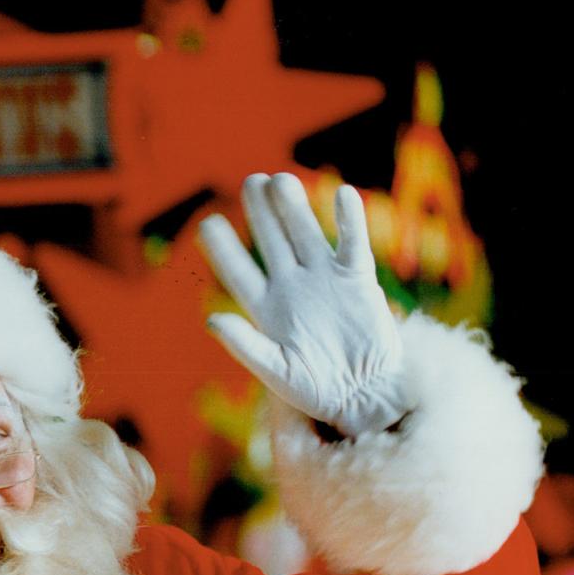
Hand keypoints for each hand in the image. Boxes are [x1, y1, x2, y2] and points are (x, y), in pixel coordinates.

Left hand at [198, 172, 410, 437]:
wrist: (365, 394)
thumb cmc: (315, 388)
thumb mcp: (275, 371)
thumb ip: (245, 345)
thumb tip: (212, 320)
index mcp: (264, 307)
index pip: (238, 271)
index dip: (223, 248)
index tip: (208, 223)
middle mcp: (291, 285)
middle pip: (271, 241)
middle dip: (260, 213)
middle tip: (250, 182)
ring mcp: (324, 279)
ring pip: (305, 234)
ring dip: (294, 208)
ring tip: (280, 180)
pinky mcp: (358, 279)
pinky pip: (353, 244)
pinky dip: (350, 221)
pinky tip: (342, 195)